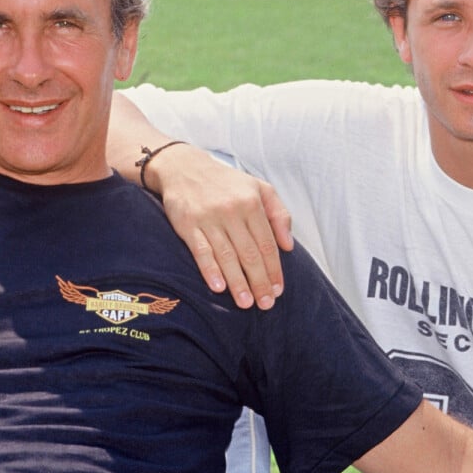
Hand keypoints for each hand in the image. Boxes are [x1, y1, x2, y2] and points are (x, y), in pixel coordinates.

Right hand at [150, 144, 292, 309]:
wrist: (184, 168)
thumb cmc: (225, 183)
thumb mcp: (258, 188)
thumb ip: (279, 214)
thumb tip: (288, 246)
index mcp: (252, 202)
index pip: (267, 243)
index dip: (274, 270)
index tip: (278, 290)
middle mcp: (231, 210)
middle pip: (249, 254)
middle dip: (259, 282)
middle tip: (265, 304)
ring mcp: (208, 218)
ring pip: (227, 256)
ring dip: (238, 283)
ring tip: (246, 303)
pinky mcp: (188, 224)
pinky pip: (201, 251)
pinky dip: (210, 270)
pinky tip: (218, 287)